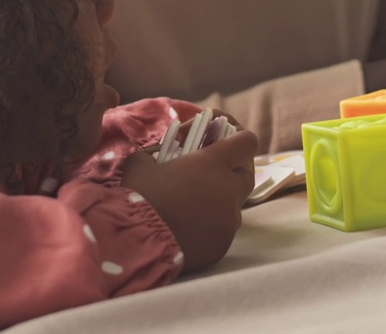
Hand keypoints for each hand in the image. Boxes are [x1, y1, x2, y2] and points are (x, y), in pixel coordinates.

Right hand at [120, 130, 256, 271]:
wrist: (139, 243)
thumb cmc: (142, 196)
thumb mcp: (140, 166)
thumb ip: (154, 156)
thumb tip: (151, 159)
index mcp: (214, 163)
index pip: (247, 142)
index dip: (237, 141)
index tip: (220, 145)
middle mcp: (229, 190)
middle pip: (245, 176)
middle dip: (230, 174)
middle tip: (204, 178)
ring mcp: (230, 220)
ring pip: (234, 206)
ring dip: (219, 204)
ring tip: (190, 209)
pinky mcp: (223, 245)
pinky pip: (223, 231)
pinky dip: (210, 228)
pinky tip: (187, 231)